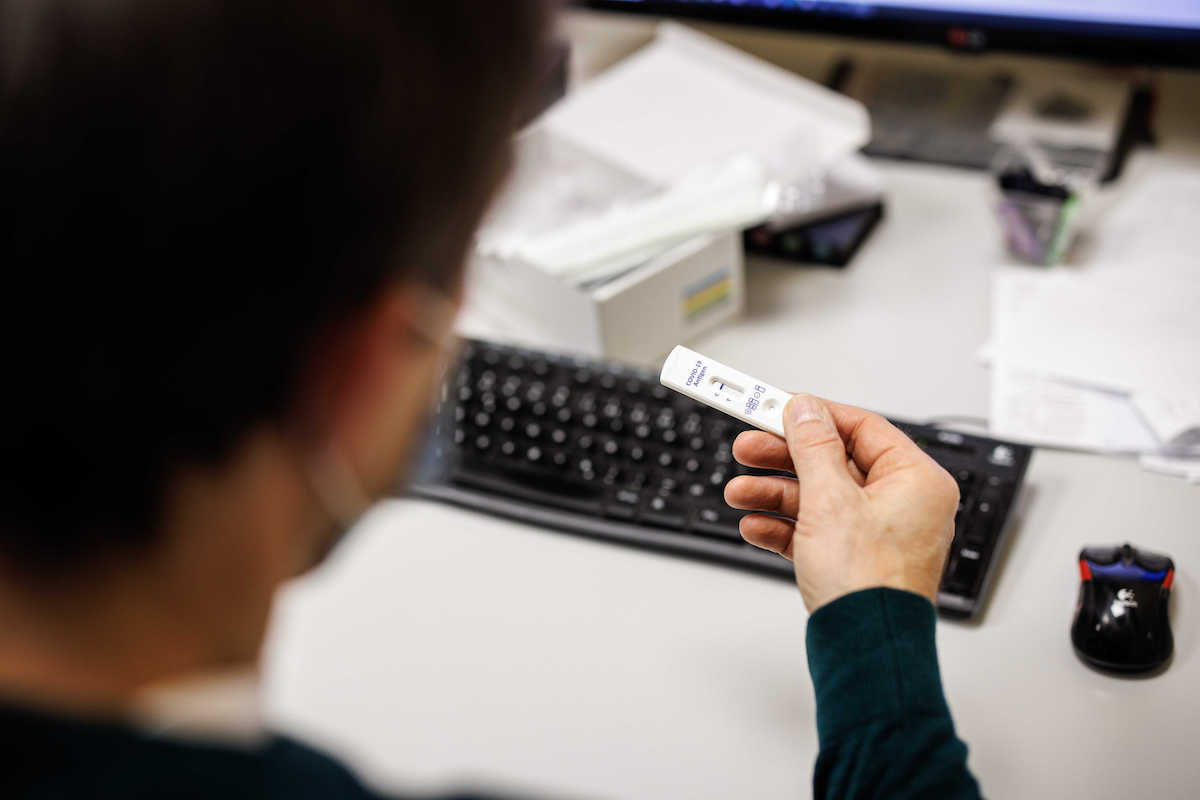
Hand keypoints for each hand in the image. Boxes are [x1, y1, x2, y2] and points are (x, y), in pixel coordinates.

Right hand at [723, 394, 958, 611]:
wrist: (865, 650)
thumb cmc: (869, 584)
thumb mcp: (831, 499)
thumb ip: (813, 448)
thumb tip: (805, 409)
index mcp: (916, 480)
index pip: (861, 428)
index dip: (813, 417)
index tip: (774, 408)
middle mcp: (903, 503)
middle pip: (833, 462)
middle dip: (783, 458)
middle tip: (746, 448)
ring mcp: (878, 534)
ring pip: (818, 497)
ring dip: (774, 494)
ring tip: (738, 493)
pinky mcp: (855, 561)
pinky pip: (815, 530)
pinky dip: (783, 526)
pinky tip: (754, 525)